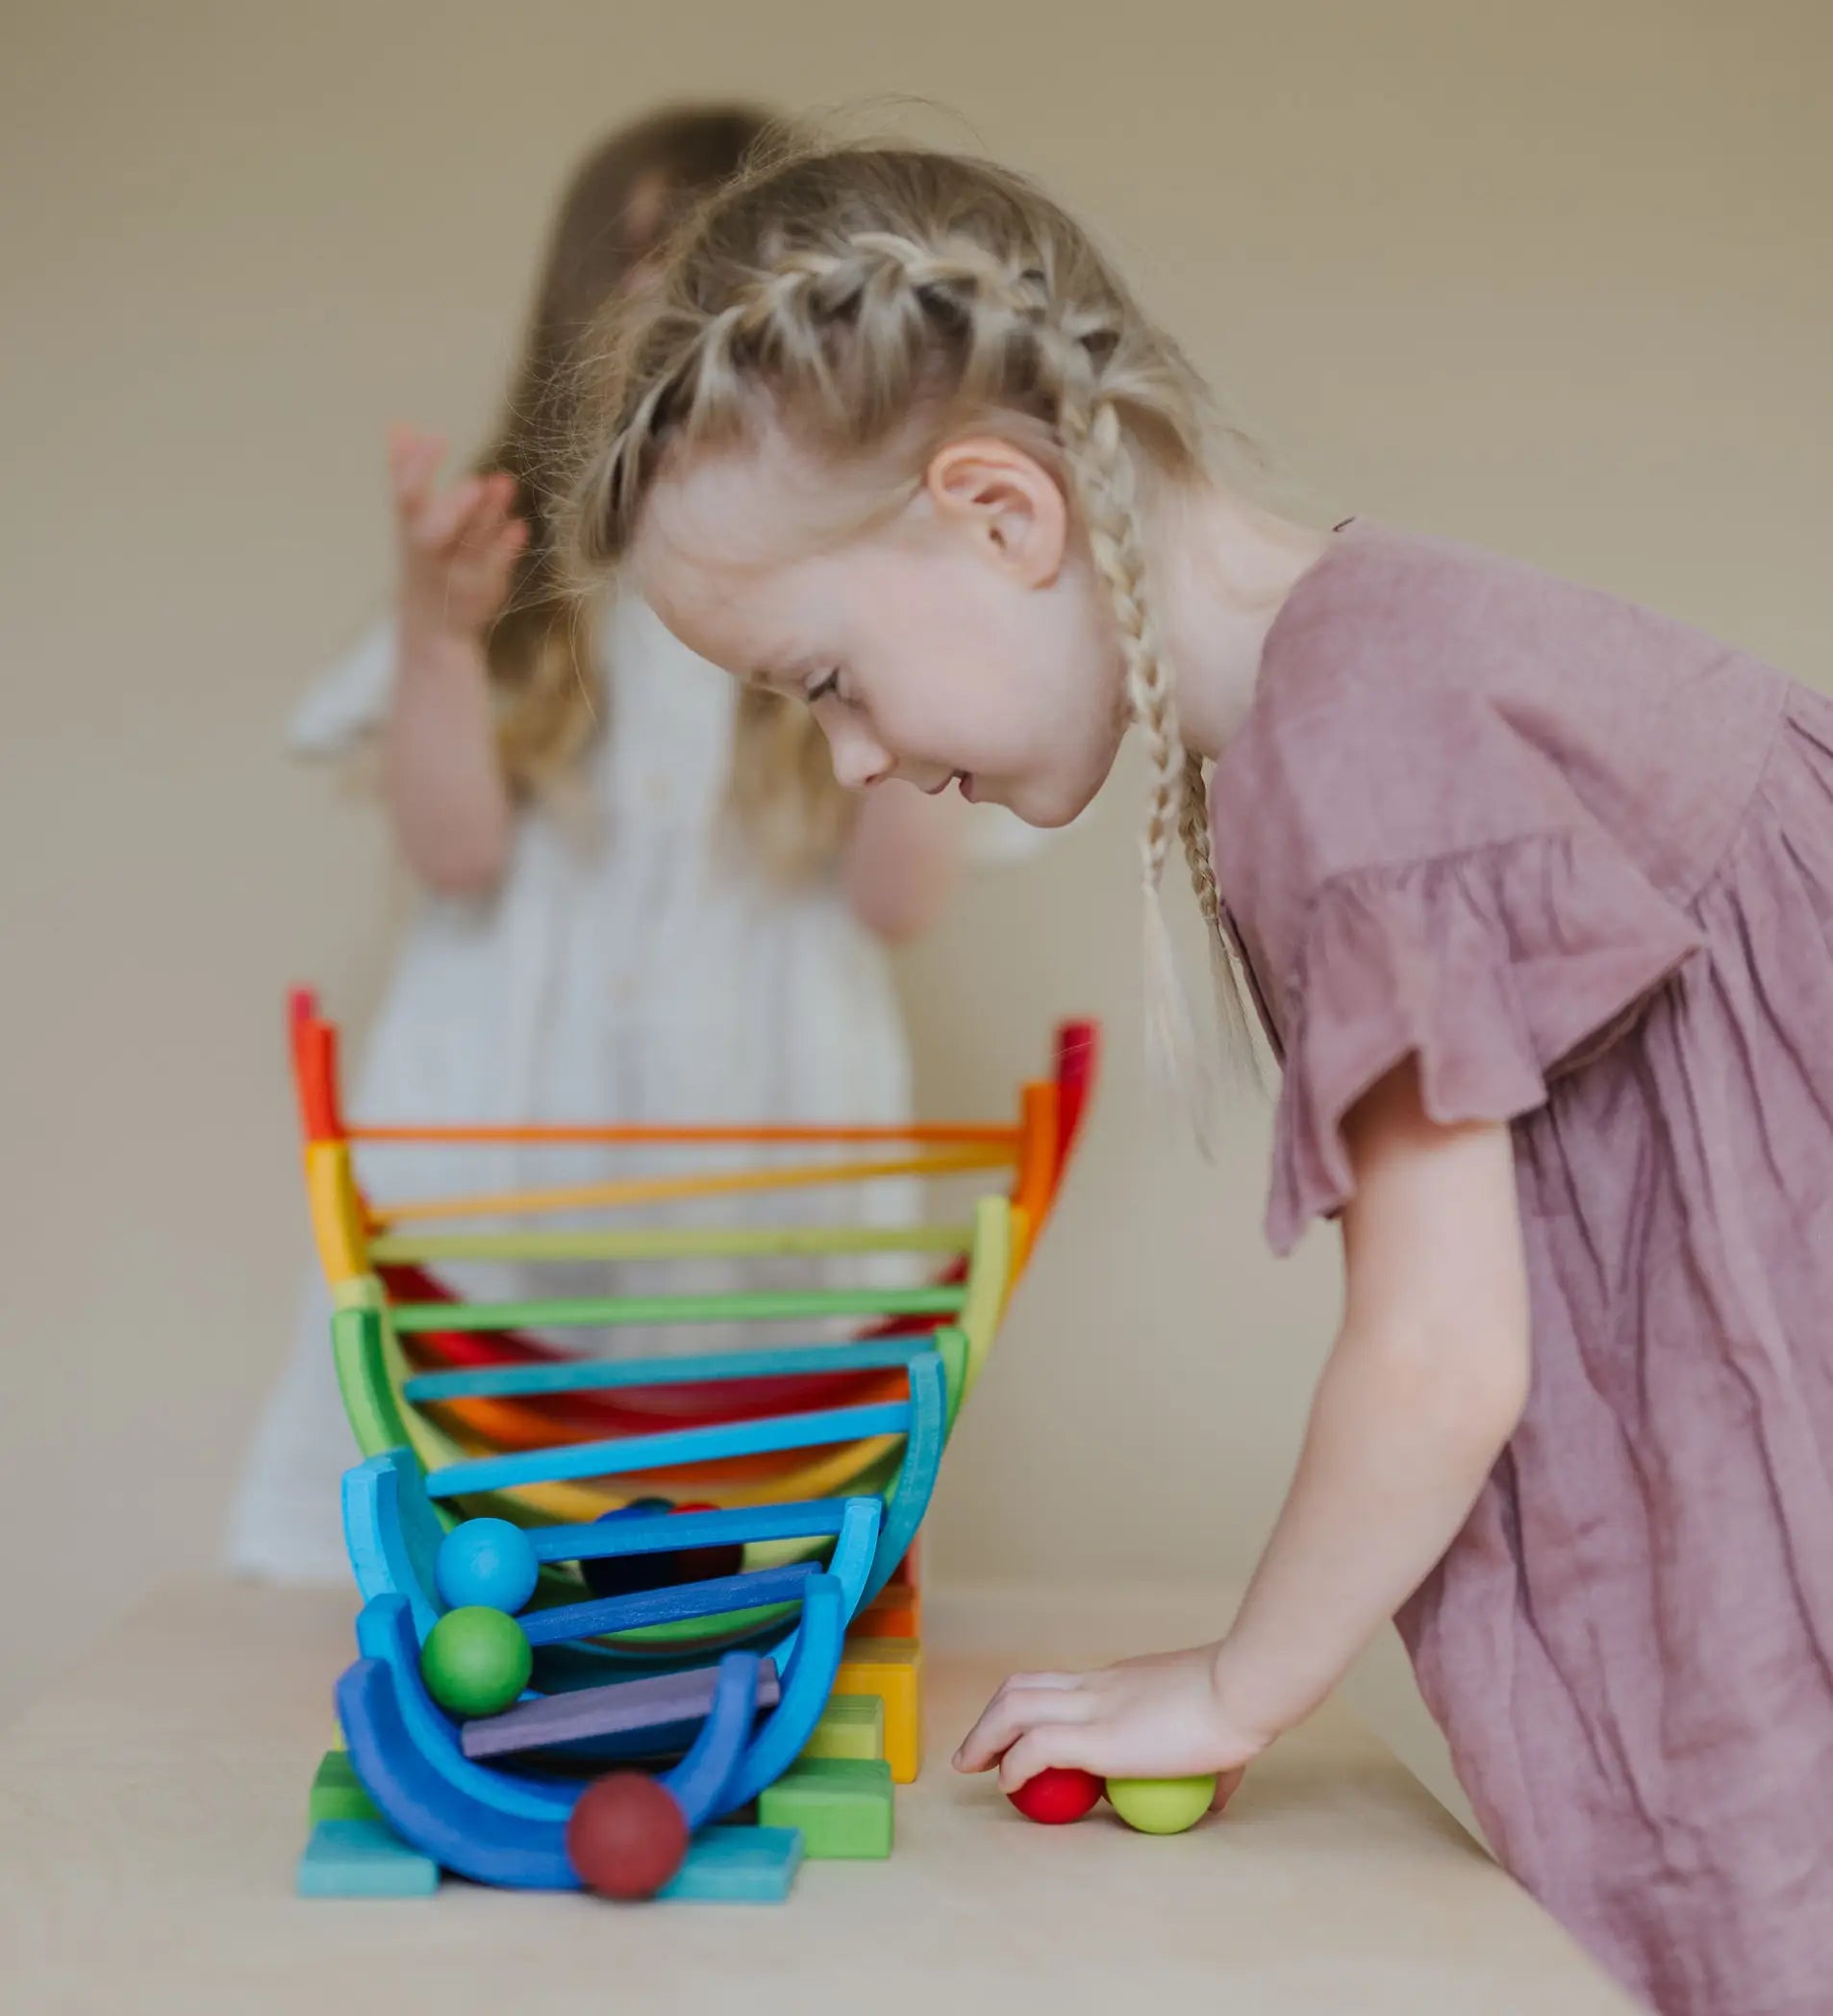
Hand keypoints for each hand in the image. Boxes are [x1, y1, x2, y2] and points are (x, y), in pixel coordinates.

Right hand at [389, 424, 528, 642]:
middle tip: (474, 482)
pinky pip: (495, 569)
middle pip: (433, 533)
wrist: (432, 625)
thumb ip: (405, 473)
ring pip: (470, 547)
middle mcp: (430, 554)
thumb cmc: (423, 557)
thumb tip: (399, 426)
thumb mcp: (409, 519)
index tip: (437, 436)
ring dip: (489, 516)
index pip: (407, 496)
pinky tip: (519, 527)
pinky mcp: (483, 590)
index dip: (418, 467)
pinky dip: (506, 548)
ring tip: (505, 483)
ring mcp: (456, 573)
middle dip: (452, 508)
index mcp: (410, 529)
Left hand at [952, 1640, 1272, 1800]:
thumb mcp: (1219, 1737)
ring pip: (1016, 1707)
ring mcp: (1096, 1708)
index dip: (1028, 1708)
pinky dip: (1014, 1765)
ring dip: (984, 1737)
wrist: (1244, 1689)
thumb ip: (1211, 1766)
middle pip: (1022, 1687)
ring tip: (969, 1767)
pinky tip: (1009, 1785)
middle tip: (975, 1753)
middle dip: (989, 1718)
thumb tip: (1216, 1799)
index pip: (1058, 1686)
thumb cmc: (1241, 1708)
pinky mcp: (1100, 1738)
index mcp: (1121, 1684)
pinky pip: (1038, 1747)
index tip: (1016, 1739)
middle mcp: (1099, 1688)